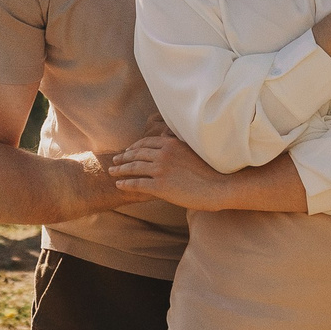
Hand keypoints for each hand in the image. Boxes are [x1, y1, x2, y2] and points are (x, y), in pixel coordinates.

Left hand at [107, 133, 243, 209]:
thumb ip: (178, 148)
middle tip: (115, 159)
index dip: (134, 147)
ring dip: (120, 169)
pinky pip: (137, 184)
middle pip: (136, 154)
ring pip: (133, 168)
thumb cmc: (210, 171)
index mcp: (170, 144)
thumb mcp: (192, 151)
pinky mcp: (159, 186)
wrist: (219, 186)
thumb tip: (169, 144)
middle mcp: (162, 154)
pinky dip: (125, 183)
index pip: (145, 143)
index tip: (128, 150)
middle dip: (123, 157)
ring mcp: (160, 170)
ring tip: (112, 171)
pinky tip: (119, 184)